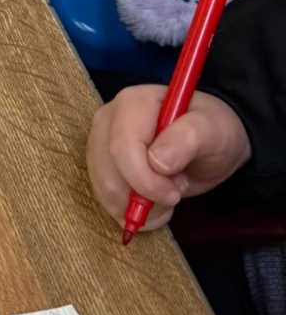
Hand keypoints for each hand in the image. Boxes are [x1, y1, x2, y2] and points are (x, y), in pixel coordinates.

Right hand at [87, 84, 250, 231]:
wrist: (208, 144)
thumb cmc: (212, 132)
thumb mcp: (213, 131)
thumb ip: (187, 139)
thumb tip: (157, 161)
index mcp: (133, 103)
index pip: (122, 148)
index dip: (145, 180)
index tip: (174, 193)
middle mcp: (109, 120)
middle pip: (109, 173)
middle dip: (143, 196)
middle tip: (174, 193)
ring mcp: (101, 142)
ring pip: (104, 189)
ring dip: (138, 207)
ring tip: (166, 195)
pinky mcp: (101, 164)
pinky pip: (106, 198)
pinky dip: (130, 211)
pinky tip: (153, 202)